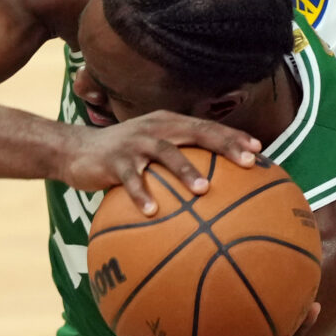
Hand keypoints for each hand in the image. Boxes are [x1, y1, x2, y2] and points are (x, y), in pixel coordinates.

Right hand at [54, 112, 261, 215]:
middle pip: (195, 131)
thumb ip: (178, 162)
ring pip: (165, 152)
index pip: (207, 126)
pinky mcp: (113, 160)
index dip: (234, 136)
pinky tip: (151, 212)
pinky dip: (141, 194)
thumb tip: (216, 192)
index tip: (260, 150)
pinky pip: (130, 178)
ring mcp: (134, 142)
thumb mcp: (151, 152)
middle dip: (224, 145)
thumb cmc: (123, 156)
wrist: (75, 151)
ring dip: (186, 170)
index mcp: (168, 124)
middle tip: (248, 162)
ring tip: (204, 190)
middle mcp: (155, 128)